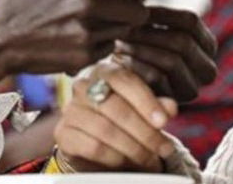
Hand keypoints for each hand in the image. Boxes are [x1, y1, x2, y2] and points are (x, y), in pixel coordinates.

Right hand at [0, 0, 148, 76]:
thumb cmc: (31, 3)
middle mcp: (90, 2)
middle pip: (139, 12)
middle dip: (132, 14)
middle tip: (119, 16)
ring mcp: (87, 31)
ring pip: (123, 32)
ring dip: (113, 31)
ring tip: (88, 27)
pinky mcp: (83, 55)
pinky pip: (107, 49)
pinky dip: (98, 46)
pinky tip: (76, 41)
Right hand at [54, 61, 178, 171]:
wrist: (94, 136)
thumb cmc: (123, 115)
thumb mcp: (143, 106)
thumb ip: (156, 105)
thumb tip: (170, 107)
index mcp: (105, 70)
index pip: (125, 80)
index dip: (146, 101)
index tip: (164, 121)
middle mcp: (83, 85)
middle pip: (116, 108)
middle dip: (145, 132)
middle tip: (163, 148)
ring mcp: (70, 109)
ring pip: (106, 129)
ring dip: (133, 148)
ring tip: (150, 158)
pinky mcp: (63, 133)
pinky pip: (93, 147)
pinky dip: (115, 157)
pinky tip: (127, 161)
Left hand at [113, 6, 217, 101]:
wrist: (128, 86)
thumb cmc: (140, 48)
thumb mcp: (153, 30)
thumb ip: (153, 18)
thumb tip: (139, 4)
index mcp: (208, 46)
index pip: (190, 22)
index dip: (161, 13)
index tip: (136, 9)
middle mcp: (208, 70)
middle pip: (182, 41)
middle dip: (149, 32)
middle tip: (123, 27)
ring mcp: (193, 89)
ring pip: (171, 60)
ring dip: (142, 48)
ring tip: (119, 41)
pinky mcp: (175, 102)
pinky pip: (157, 79)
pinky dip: (136, 66)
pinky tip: (118, 60)